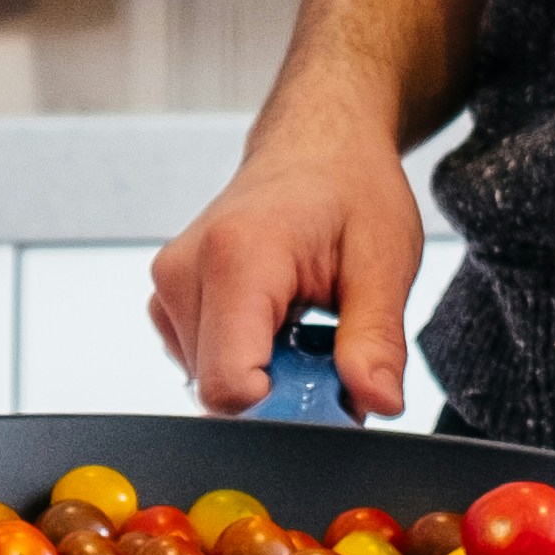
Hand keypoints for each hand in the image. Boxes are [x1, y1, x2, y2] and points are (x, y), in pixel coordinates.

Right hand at [147, 116, 430, 421]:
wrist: (316, 143)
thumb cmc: (351, 187)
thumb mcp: (385, 260)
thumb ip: (376, 340)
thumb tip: (378, 404)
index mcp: (238, 257)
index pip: (228, 386)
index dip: (283, 411)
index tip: (331, 397)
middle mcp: (185, 270)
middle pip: (218, 390)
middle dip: (280, 395)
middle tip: (329, 351)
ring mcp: (169, 284)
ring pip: (209, 382)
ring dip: (264, 377)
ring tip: (305, 326)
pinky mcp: (169, 296)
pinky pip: (202, 362)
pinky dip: (246, 359)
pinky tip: (278, 323)